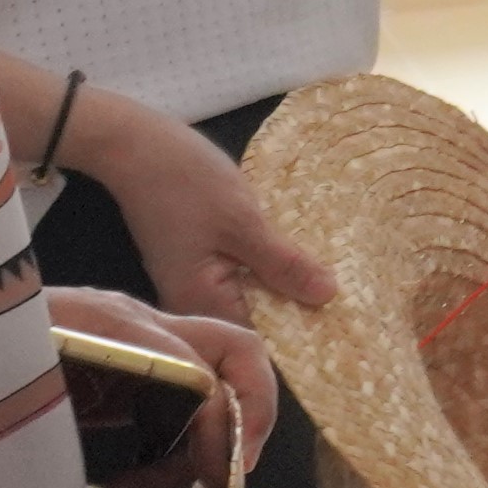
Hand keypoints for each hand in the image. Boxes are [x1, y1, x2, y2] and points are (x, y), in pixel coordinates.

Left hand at [45, 283, 273, 486]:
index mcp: (116, 324)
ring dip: (192, 452)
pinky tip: (122, 486)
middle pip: (231, 363)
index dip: (228, 423)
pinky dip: (162, 455)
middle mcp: (136, 332)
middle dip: (240, 424)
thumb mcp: (20, 383)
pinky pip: (165, 417)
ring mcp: (130, 355)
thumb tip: (134, 460)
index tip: (219, 476)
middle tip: (215, 481)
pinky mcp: (115, 382)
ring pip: (202, 399)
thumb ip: (73, 412)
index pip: (207, 369)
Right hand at [68, 91, 337, 315]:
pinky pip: (241, 277)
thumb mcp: (244, 222)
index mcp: (201, 304)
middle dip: (298, 310)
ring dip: (285, 286)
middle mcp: (192, 305)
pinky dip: (267, 268)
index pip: (259, 341)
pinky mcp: (197, 264)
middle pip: (256, 322)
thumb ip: (284, 264)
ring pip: (252, 297)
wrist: (136, 147)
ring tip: (332, 279)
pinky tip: (296, 258)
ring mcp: (193, 284)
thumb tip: (327, 298)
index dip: (302, 336)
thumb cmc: (185, 181)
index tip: (347, 328)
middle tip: (351, 301)